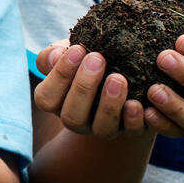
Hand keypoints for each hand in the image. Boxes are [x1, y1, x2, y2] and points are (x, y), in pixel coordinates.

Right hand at [32, 41, 155, 138]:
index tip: (77, 49)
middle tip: (97, 59)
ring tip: (117, 78)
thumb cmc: (88, 60)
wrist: (124, 75)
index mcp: (57, 103)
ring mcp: (103, 129)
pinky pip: (132, 133)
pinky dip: (134, 120)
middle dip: (84, 87)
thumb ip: (55, 54)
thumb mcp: (70, 54)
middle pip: (71, 117)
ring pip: (101, 129)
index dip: (60, 75)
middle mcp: (78, 121)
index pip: (47, 98)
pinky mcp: (130, 131)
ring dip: (108, 104)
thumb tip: (56, 55)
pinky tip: (136, 102)